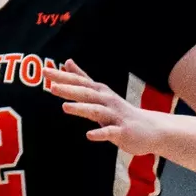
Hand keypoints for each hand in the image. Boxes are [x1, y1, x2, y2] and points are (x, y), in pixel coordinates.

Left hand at [47, 59, 167, 153]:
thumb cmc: (120, 110)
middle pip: (86, 94)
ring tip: (64, 107)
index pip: (78, 82)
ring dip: (81, 108)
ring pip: (96, 111)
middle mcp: (107, 101)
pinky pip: (110, 132)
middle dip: (69, 89)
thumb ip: (83, 78)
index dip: (62, 77)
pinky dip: (100, 133)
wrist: (151, 129)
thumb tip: (68, 61)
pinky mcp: (123, 132)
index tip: (45, 71)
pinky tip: (89, 135)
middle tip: (51, 86)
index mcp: (99, 92)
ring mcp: (115, 116)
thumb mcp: (101, 92)